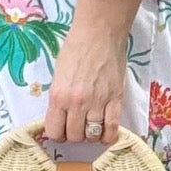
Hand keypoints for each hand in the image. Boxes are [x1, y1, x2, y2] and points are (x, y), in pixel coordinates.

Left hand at [44, 0, 144, 144]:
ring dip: (90, 135)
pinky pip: (112, 128)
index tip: (61, 130)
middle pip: (74, 137)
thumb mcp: (58, 75)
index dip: (57, 134)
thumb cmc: (76, 49)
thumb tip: (60, 118)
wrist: (99, 33)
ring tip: (91, 127)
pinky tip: (105, 133)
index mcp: (58, 96)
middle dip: (74, 135)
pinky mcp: (116, 99)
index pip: (54, 132)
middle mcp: (77, 103)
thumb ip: (59, 98)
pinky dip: (108, 136)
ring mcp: (98, 102)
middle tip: (77, 127)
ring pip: (92, 135)